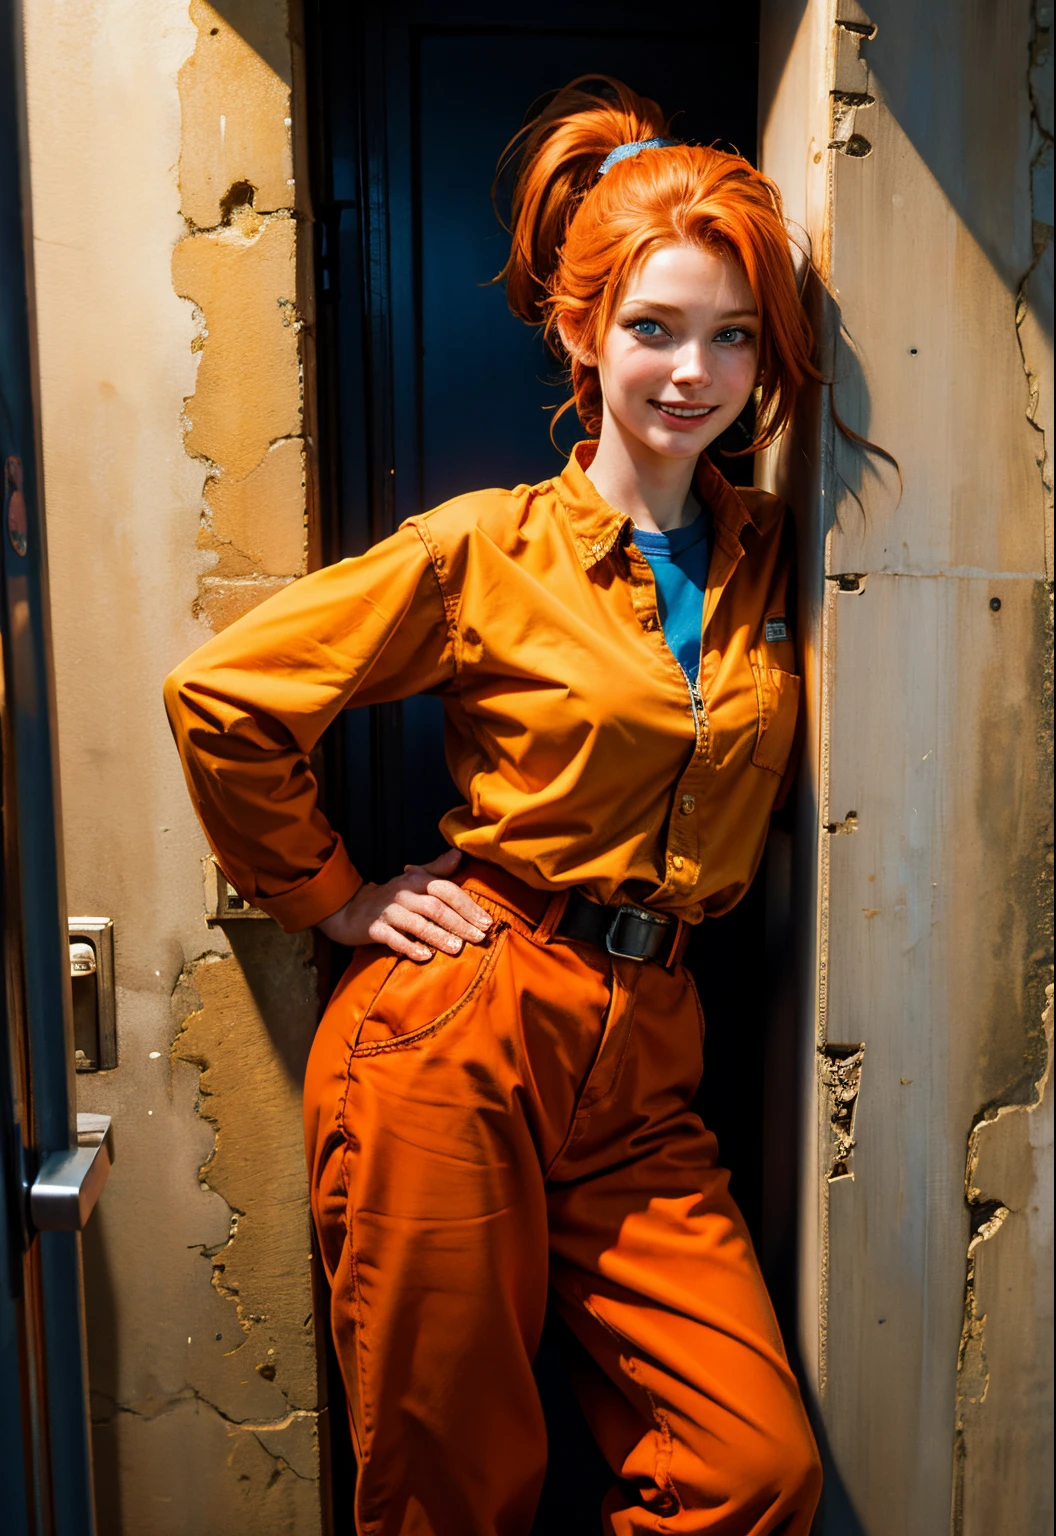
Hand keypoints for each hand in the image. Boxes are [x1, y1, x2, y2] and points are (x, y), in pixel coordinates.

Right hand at [316, 847, 492, 961]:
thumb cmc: (393, 896)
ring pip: (418, 924)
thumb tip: (460, 852)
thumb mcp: (414, 878)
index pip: (447, 890)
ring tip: (458, 948)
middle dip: (460, 924)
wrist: (353, 909)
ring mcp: (388, 912)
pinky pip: (394, 939)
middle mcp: (403, 894)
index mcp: (417, 880)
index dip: (468, 906)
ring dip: (439, 936)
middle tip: (479, 938)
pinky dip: (410, 947)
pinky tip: (425, 956)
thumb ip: (438, 868)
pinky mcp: (375, 929)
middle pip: (436, 908)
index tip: (487, 922)